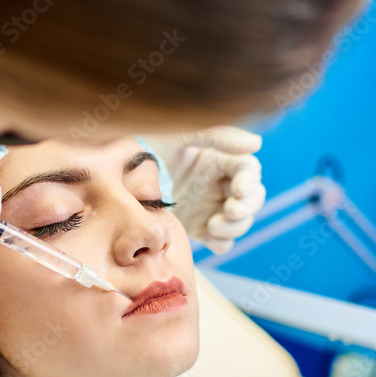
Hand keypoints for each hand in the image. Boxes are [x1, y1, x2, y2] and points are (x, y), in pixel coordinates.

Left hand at [146, 126, 266, 253]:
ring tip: (213, 226)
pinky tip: (210, 239)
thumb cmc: (144, 148)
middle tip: (228, 212)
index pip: (248, 170)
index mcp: (217, 160)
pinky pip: (221, 240)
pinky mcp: (197, 227)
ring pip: (239, 221)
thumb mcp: (177, 134)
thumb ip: (216, 135)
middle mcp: (218, 184)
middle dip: (246, 207)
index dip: (250, 181)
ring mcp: (209, 207)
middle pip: (252, 198)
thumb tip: (257, 143)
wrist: (118, 182)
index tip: (239, 191)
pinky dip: (222, 242)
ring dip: (235, 227)